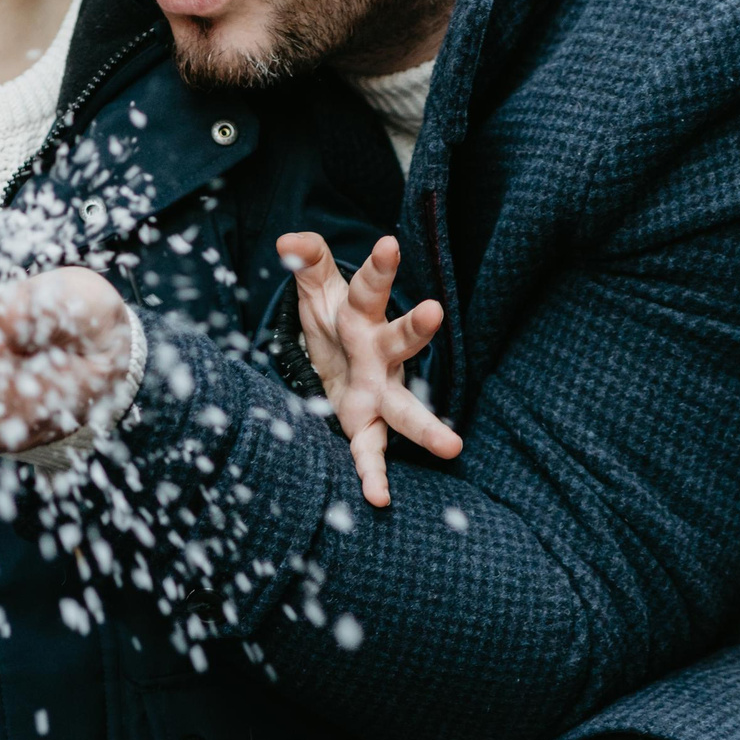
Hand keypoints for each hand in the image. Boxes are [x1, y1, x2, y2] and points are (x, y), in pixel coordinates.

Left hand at [276, 233, 461, 507]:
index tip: (388, 244)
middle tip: (435, 312)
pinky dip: (373, 475)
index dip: (379, 267)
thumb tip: (287, 241)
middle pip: (400, 339)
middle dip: (415, 328)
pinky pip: (371, 452)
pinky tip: (377, 498)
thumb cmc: (334, 320)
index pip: (370, 287)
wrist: (336, 360)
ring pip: (404, 409)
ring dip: (425, 427)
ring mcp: (380, 393)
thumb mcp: (317, 289)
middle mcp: (380, 354)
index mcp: (364, 316)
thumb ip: (307, 261)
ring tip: (452, 446)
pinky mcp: (367, 426)